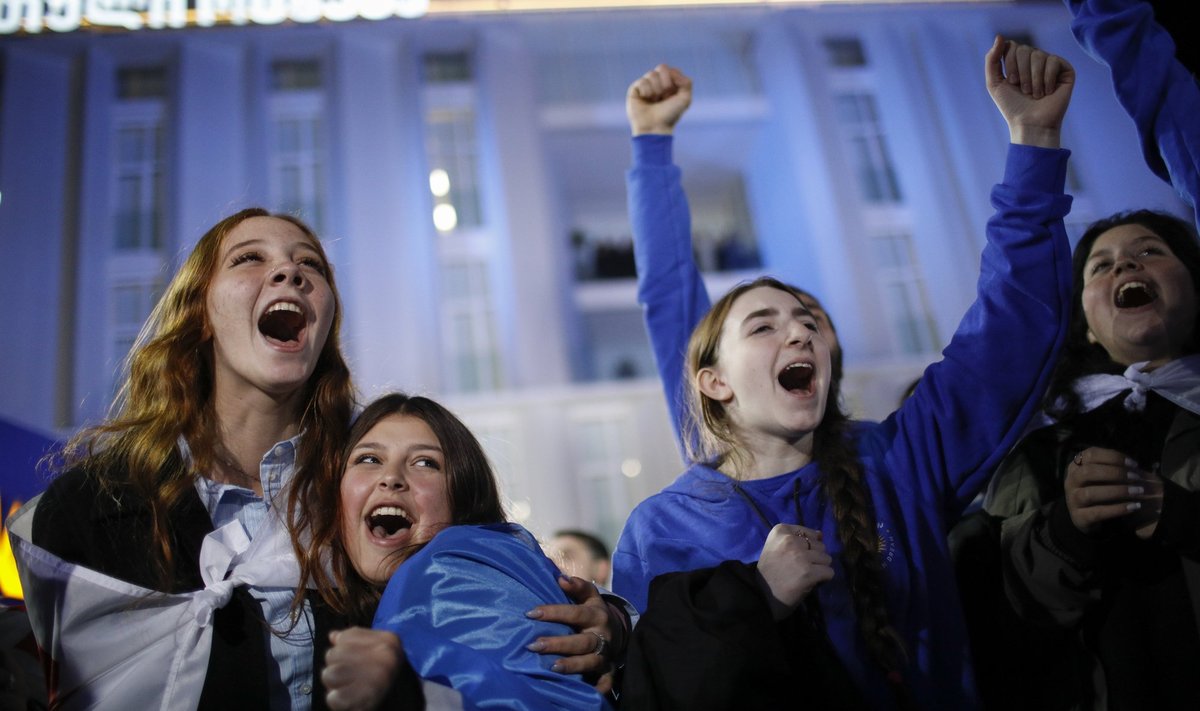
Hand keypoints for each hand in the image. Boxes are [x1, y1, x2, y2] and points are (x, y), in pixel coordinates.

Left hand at [323, 627, 403, 710]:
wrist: (406, 703)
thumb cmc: (387, 677)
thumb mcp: (378, 652)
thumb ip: (355, 642)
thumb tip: (333, 636)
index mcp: (389, 640)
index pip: (345, 637)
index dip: (344, 650)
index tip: (356, 660)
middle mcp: (385, 656)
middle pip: (333, 654)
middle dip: (336, 667)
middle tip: (351, 677)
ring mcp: (377, 678)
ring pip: (329, 674)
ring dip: (334, 684)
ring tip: (348, 687)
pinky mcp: (367, 699)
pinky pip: (333, 698)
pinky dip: (336, 700)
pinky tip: (348, 698)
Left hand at [525, 575, 618, 693]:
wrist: (618, 633)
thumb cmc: (594, 612)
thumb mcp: (590, 597)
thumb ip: (577, 587)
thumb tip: (560, 578)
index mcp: (597, 615)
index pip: (575, 613)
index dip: (553, 612)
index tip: (531, 613)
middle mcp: (602, 635)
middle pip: (582, 640)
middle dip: (558, 644)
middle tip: (534, 645)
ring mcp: (605, 655)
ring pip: (590, 661)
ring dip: (572, 665)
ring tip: (552, 668)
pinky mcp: (608, 671)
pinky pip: (605, 681)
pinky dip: (598, 687)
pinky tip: (584, 691)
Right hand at [626, 64, 692, 135]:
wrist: (655, 127)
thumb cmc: (670, 115)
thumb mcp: (685, 99)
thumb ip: (686, 82)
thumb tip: (672, 71)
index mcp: (670, 84)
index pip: (672, 70)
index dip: (674, 81)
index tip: (673, 95)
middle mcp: (657, 83)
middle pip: (662, 67)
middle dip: (665, 83)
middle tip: (664, 96)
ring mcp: (646, 85)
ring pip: (651, 74)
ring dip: (656, 89)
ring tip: (654, 100)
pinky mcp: (635, 89)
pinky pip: (642, 81)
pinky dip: (646, 91)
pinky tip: (645, 99)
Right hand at [755, 524, 833, 620]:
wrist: (761, 597)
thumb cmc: (770, 573)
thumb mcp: (777, 548)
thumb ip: (797, 539)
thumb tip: (820, 534)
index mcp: (780, 531)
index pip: (808, 533)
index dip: (806, 547)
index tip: (795, 558)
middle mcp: (790, 540)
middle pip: (819, 545)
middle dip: (815, 557)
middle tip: (801, 569)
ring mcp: (800, 556)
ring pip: (827, 558)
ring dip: (820, 568)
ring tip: (806, 576)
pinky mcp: (809, 572)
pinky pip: (829, 572)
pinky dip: (823, 579)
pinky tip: (811, 583)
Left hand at [984, 35, 1074, 147]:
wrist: (1031, 124)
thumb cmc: (1013, 106)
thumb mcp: (994, 83)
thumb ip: (992, 60)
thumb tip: (1000, 36)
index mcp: (1018, 62)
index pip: (1011, 46)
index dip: (1010, 63)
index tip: (1011, 82)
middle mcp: (1034, 61)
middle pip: (1025, 49)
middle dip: (1021, 72)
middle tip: (1023, 90)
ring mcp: (1050, 64)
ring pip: (1039, 55)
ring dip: (1033, 79)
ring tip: (1035, 94)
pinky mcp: (1065, 69)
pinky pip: (1054, 61)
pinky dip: (1047, 79)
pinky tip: (1048, 92)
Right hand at [1064, 447, 1161, 536]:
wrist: (1088, 517)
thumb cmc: (1100, 490)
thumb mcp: (1103, 476)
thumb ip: (1114, 467)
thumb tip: (1134, 466)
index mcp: (1076, 466)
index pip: (1091, 454)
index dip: (1113, 457)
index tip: (1134, 464)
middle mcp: (1070, 481)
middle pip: (1088, 472)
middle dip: (1115, 473)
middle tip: (1136, 478)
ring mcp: (1072, 500)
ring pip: (1090, 493)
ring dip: (1117, 491)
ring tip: (1137, 491)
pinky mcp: (1079, 517)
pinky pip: (1098, 512)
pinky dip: (1117, 509)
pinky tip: (1133, 507)